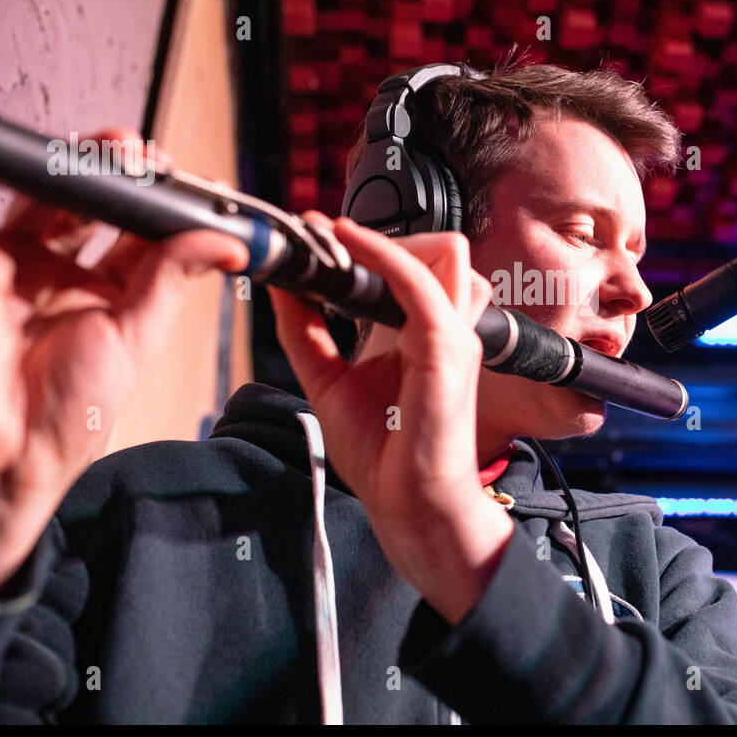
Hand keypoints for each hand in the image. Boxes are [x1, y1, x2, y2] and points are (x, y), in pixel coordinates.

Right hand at [0, 87, 248, 608]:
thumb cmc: (67, 414)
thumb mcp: (135, 337)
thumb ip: (172, 278)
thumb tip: (231, 241)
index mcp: (116, 300)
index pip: (147, 236)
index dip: (169, 205)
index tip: (199, 182)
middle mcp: (67, 279)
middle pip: (97, 206)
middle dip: (122, 173)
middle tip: (143, 157)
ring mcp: (17, 267)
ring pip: (44, 195)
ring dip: (70, 160)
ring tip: (98, 145)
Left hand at [269, 214, 511, 622]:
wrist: (410, 505)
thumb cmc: (385, 454)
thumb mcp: (331, 381)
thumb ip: (309, 332)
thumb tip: (284, 288)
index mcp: (423, 333)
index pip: (417, 263)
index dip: (371, 242)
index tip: (317, 230)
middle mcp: (445, 328)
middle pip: (440, 246)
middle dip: (387, 235)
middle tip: (328, 240)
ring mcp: (452, 335)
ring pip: (446, 249)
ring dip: (392, 241)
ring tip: (340, 246)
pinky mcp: (446, 348)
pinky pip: (421, 281)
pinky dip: (382, 254)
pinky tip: (345, 244)